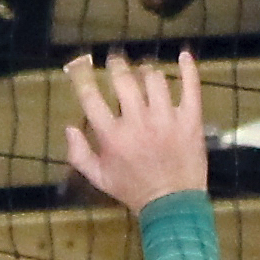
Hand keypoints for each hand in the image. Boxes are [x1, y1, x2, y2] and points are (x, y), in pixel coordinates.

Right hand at [62, 48, 206, 209]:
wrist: (172, 203)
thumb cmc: (133, 190)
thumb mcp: (100, 178)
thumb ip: (79, 154)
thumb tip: (68, 127)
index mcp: (113, 136)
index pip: (92, 98)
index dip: (83, 77)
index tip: (81, 65)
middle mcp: (138, 122)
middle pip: (124, 80)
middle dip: (117, 65)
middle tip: (116, 60)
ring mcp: (166, 119)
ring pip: (155, 80)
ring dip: (146, 70)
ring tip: (144, 70)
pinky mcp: (190, 120)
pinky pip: (191, 88)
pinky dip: (188, 69)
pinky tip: (183, 55)